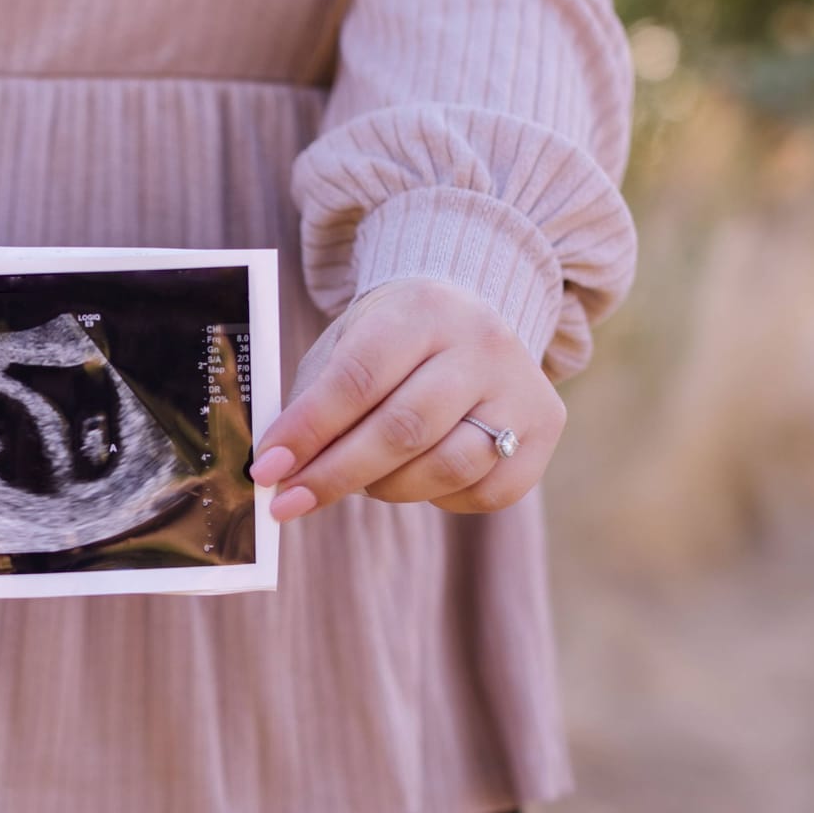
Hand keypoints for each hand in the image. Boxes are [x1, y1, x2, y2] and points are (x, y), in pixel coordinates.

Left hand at [251, 278, 565, 517]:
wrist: (470, 314)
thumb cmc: (390, 342)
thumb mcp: (347, 345)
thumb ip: (315, 402)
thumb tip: (280, 473)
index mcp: (423, 310)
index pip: (358, 379)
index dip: (308, 430)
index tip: (268, 468)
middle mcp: (482, 343)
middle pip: (403, 430)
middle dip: (336, 475)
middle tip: (290, 502)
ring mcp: (521, 386)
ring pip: (446, 467)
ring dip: (387, 488)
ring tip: (361, 480)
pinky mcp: (545, 428)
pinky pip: (487, 491)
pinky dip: (440, 498)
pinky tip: (419, 477)